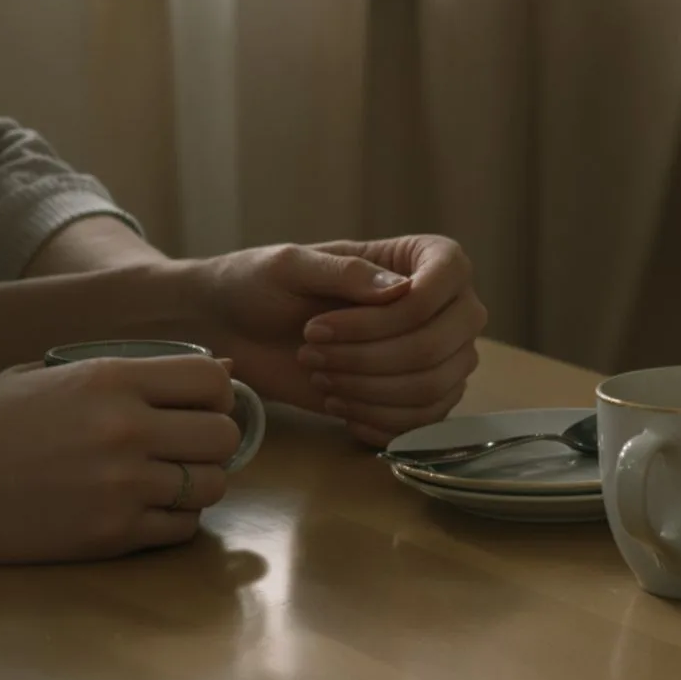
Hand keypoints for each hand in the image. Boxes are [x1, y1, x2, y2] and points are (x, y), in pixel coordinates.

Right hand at [0, 355, 241, 563]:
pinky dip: (175, 520)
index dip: (216, 393)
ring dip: (197, 483)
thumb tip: (222, 370)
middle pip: (224, 435)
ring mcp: (120, 487)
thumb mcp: (50, 371)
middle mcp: (124, 430)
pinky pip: (182, 529)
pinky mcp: (110, 536)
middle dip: (213, 440)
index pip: (213, 380)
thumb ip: (134, 366)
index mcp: (109, 379)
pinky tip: (144, 509)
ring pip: (212, 486)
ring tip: (164, 479)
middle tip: (185, 447)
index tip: (196, 405)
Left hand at [193, 235, 487, 444]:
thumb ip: (345, 273)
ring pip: (431, 387)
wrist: (235, 331)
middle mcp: (444, 306)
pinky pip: (422, 421)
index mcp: (423, 258)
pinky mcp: (417, 397)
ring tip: (319, 376)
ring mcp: (436, 355)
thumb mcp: (292, 266)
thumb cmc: (262, 283)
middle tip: (311, 350)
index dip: (392, 314)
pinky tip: (336, 405)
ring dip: (366, 389)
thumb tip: (402, 290)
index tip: (323, 322)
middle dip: (368, 357)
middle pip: (438, 345)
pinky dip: (376, 420)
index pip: (445, 283)